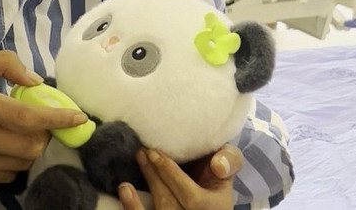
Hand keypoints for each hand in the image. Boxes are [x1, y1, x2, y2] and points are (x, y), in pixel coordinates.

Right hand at [0, 49, 88, 183]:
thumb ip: (5, 63)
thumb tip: (36, 81)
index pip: (26, 117)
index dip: (57, 118)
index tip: (79, 117)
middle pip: (28, 146)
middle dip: (47, 136)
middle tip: (47, 123)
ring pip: (19, 164)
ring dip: (32, 149)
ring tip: (27, 133)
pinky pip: (2, 176)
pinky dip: (14, 162)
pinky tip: (8, 146)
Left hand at [118, 144, 243, 209]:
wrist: (207, 193)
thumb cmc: (214, 174)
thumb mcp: (227, 166)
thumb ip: (230, 159)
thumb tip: (218, 166)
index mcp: (215, 207)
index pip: (193, 199)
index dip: (172, 176)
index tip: (155, 153)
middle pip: (171, 204)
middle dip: (156, 177)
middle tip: (143, 151)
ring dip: (145, 186)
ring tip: (138, 158)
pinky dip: (132, 207)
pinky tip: (125, 188)